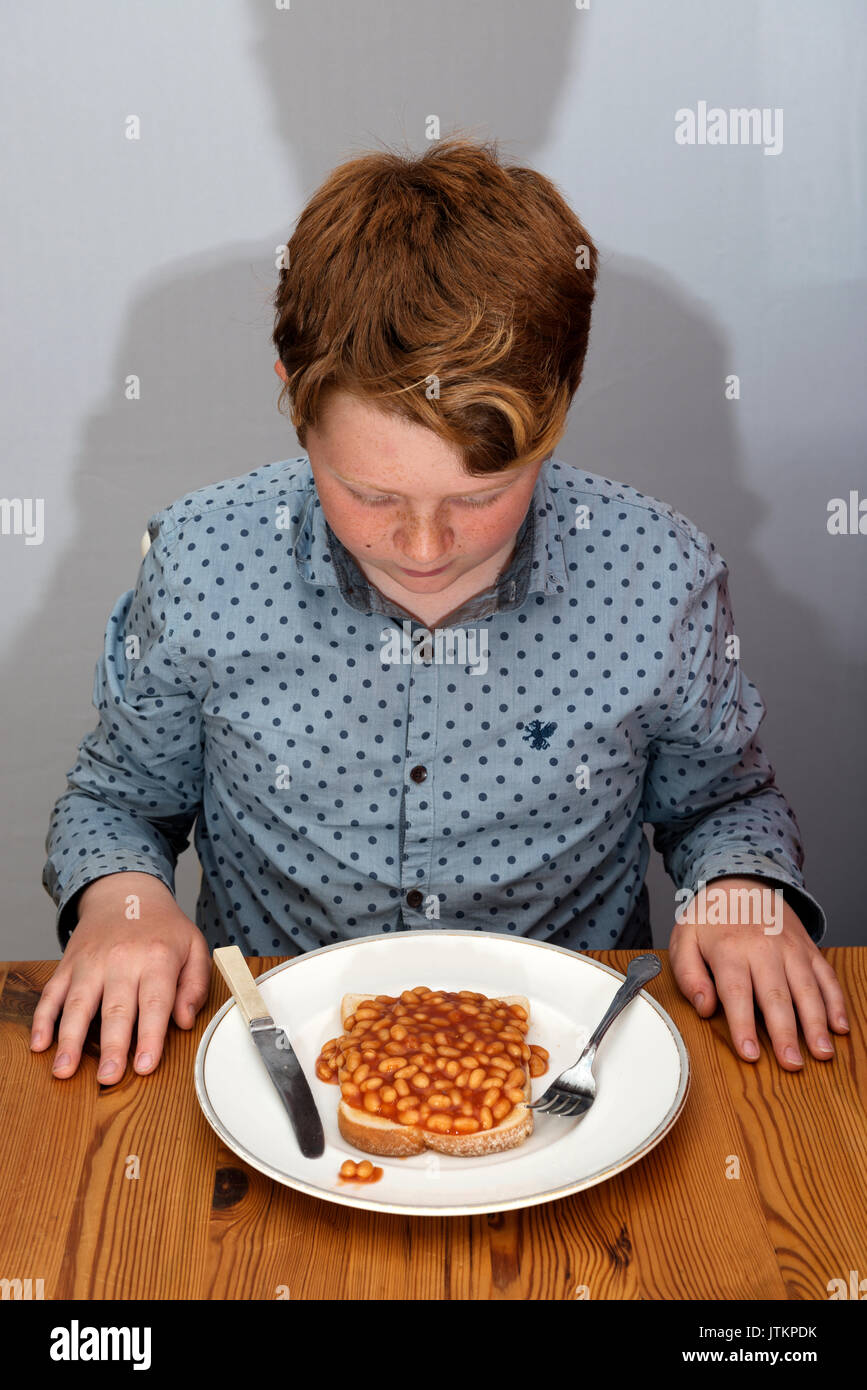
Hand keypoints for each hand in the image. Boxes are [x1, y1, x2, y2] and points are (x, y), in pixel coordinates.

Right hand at [30, 871, 211, 1082]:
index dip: (149, 1036)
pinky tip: (40, 1044)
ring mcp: (91, 963)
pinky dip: (43, 1020)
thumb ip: (195, 985)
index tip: (144, 1066)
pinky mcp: (68, 965)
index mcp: (158, 957)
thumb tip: (184, 1022)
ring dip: (69, 1039)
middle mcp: (122, 960)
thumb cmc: (163, 927)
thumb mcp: (194, 947)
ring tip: (64, 1070)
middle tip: (107, 1078)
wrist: (125, 892)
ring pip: (78, 1004)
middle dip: (110, 1047)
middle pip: (116, 1009)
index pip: (154, 1002)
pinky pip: (52, 994)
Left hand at [669, 876, 849, 1069]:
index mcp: (729, 950)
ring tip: (822, 1052)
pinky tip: (839, 1026)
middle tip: (792, 1063)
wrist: (741, 881)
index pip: (737, 993)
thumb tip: (705, 1008)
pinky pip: (826, 976)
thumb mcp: (684, 940)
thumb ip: (689, 976)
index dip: (744, 1026)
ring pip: (807, 988)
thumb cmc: (711, 918)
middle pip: (776, 996)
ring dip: (817, 1022)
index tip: (750, 1054)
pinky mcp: (809, 949)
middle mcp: (764, 949)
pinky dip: (835, 1002)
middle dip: (786, 1033)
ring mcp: (791, 949)